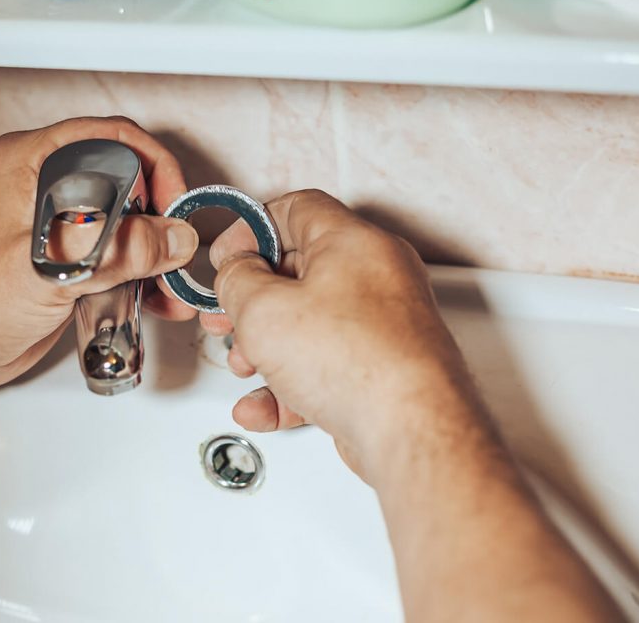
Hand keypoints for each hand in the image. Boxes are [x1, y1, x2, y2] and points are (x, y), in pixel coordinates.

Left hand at [0, 116, 198, 394]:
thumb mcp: (47, 267)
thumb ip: (115, 249)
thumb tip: (172, 237)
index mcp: (30, 162)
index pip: (111, 138)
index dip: (153, 165)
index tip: (173, 205)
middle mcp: (47, 185)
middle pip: (126, 178)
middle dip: (160, 213)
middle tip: (176, 246)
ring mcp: (59, 222)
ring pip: (128, 219)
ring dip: (156, 249)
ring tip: (172, 281)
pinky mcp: (69, 257)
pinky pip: (119, 254)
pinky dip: (142, 273)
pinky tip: (156, 299)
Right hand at [202, 190, 468, 484]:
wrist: (411, 430)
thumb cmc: (358, 363)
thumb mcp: (263, 309)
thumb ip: (237, 280)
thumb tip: (236, 273)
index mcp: (355, 243)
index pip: (297, 209)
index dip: (251, 228)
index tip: (227, 255)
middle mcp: (378, 277)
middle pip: (300, 271)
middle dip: (252, 300)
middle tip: (227, 316)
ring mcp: (386, 325)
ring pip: (312, 324)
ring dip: (268, 347)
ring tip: (246, 366)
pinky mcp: (386, 369)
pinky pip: (328, 367)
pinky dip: (292, 385)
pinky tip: (265, 407)